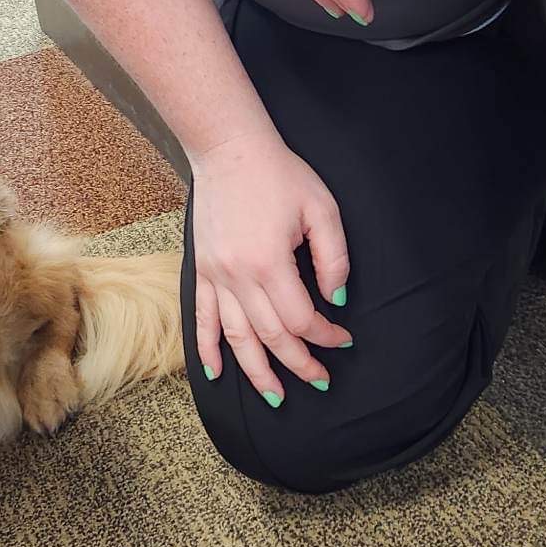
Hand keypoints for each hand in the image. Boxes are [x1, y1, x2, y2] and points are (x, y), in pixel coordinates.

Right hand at [191, 126, 351, 403]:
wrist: (229, 150)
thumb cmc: (280, 174)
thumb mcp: (321, 209)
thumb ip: (334, 258)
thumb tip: (338, 300)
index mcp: (269, 262)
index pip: (300, 318)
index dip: (325, 336)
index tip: (343, 340)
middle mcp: (238, 276)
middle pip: (270, 336)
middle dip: (298, 363)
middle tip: (320, 381)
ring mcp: (215, 275)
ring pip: (235, 337)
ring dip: (256, 371)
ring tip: (275, 397)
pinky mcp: (201, 269)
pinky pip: (202, 318)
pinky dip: (207, 348)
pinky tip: (217, 372)